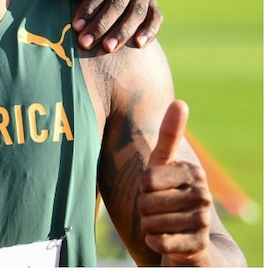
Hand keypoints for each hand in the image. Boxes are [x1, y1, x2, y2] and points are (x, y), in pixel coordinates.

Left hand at [56, 0, 162, 51]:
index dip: (90, 8)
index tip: (76, 26)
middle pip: (120, 2)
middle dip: (102, 24)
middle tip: (87, 43)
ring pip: (138, 11)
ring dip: (122, 32)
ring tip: (107, 47)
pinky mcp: (153, 1)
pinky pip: (156, 17)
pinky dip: (150, 31)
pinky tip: (138, 45)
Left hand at [139, 101, 213, 265]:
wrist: (190, 240)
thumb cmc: (167, 196)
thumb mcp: (163, 165)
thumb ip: (170, 135)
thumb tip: (180, 102)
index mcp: (192, 172)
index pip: (146, 180)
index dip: (142, 188)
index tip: (153, 189)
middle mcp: (203, 194)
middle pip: (146, 202)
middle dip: (144, 209)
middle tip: (157, 210)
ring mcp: (203, 220)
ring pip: (151, 223)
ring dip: (149, 226)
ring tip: (162, 224)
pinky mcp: (199, 245)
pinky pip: (159, 242)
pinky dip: (155, 242)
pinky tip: (165, 240)